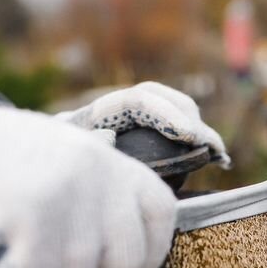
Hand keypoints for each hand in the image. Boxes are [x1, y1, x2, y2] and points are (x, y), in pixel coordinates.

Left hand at [56, 82, 230, 167]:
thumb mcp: (62, 160)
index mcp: (97, 112)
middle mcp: (117, 110)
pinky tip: (218, 160)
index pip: (138, 100)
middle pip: (162, 97)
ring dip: (199, 130)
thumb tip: (109, 136)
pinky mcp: (143, 136)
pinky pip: (175, 130)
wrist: (47, 170)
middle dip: (191, 119)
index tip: (192, 138)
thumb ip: (83, 148)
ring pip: (172, 111)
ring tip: (219, 155)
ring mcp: (131, 121)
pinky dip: (198, 142)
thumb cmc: (55, 169)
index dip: (168, 114)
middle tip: (213, 148)